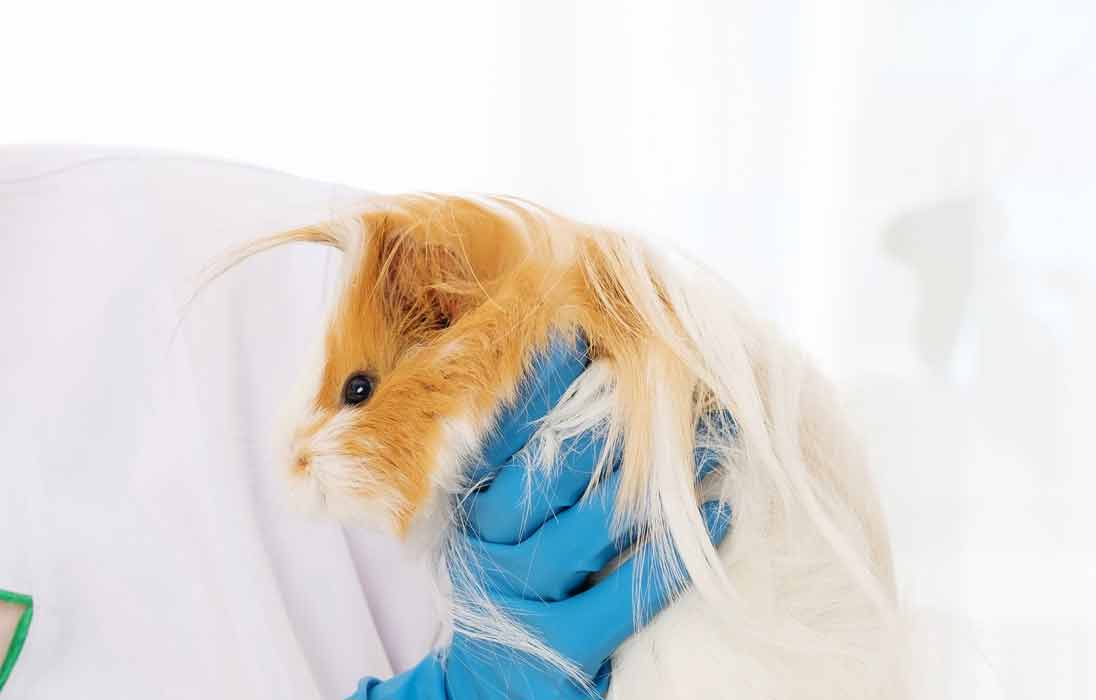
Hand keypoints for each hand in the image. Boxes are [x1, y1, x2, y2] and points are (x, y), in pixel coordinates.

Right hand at [351, 334, 731, 699]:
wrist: (480, 697)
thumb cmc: (511, 594)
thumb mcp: (500, 531)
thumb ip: (526, 474)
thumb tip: (586, 380)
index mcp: (473, 507)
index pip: (501, 435)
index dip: (537, 386)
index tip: (577, 335)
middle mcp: (489, 545)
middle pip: (547, 471)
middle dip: (613, 420)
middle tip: (677, 376)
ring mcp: (522, 596)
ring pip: (588, 526)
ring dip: (659, 481)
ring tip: (719, 439)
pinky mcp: (560, 646)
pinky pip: (624, 593)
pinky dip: (676, 554)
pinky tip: (722, 519)